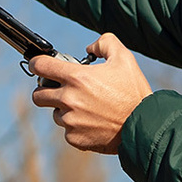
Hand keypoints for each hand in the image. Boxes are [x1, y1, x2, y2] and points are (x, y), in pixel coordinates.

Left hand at [29, 34, 152, 154]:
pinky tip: (93, 122)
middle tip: (62, 89)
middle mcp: (68, 100)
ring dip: (64, 110)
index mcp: (76, 78)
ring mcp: (70, 121)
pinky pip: (67, 130)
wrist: (144, 126)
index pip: (39, 66)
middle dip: (47, 90)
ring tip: (87, 108)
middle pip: (38, 95)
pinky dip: (75, 126)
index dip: (37, 63)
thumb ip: (104, 43)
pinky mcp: (74, 138)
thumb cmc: (133, 91)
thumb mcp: (123, 58)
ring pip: (54, 113)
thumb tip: (89, 47)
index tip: (40, 65)